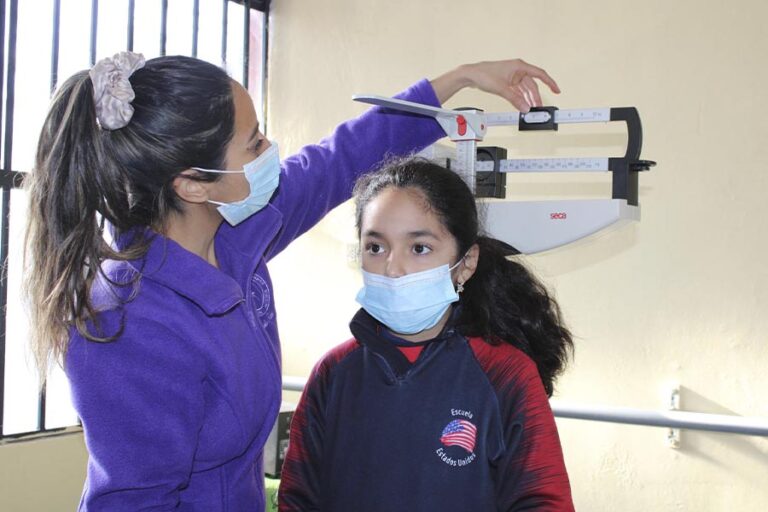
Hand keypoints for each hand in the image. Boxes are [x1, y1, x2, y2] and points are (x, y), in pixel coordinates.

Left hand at [430, 59, 560, 112]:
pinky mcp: (507, 82)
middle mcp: (517, 70)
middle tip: (539, 108)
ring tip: (531, 109)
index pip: (539, 74)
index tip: (557, 90)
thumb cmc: (484, 74)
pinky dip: (520, 98)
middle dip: (536, 97)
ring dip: (528, 99)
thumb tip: (525, 108)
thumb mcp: (502, 89)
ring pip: (524, 89)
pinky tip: (522, 106)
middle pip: (532, 85)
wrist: (470, 75)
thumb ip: (515, 99)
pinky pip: (517, 91)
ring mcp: (512, 76)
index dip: (549, 82)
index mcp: (519, 66)